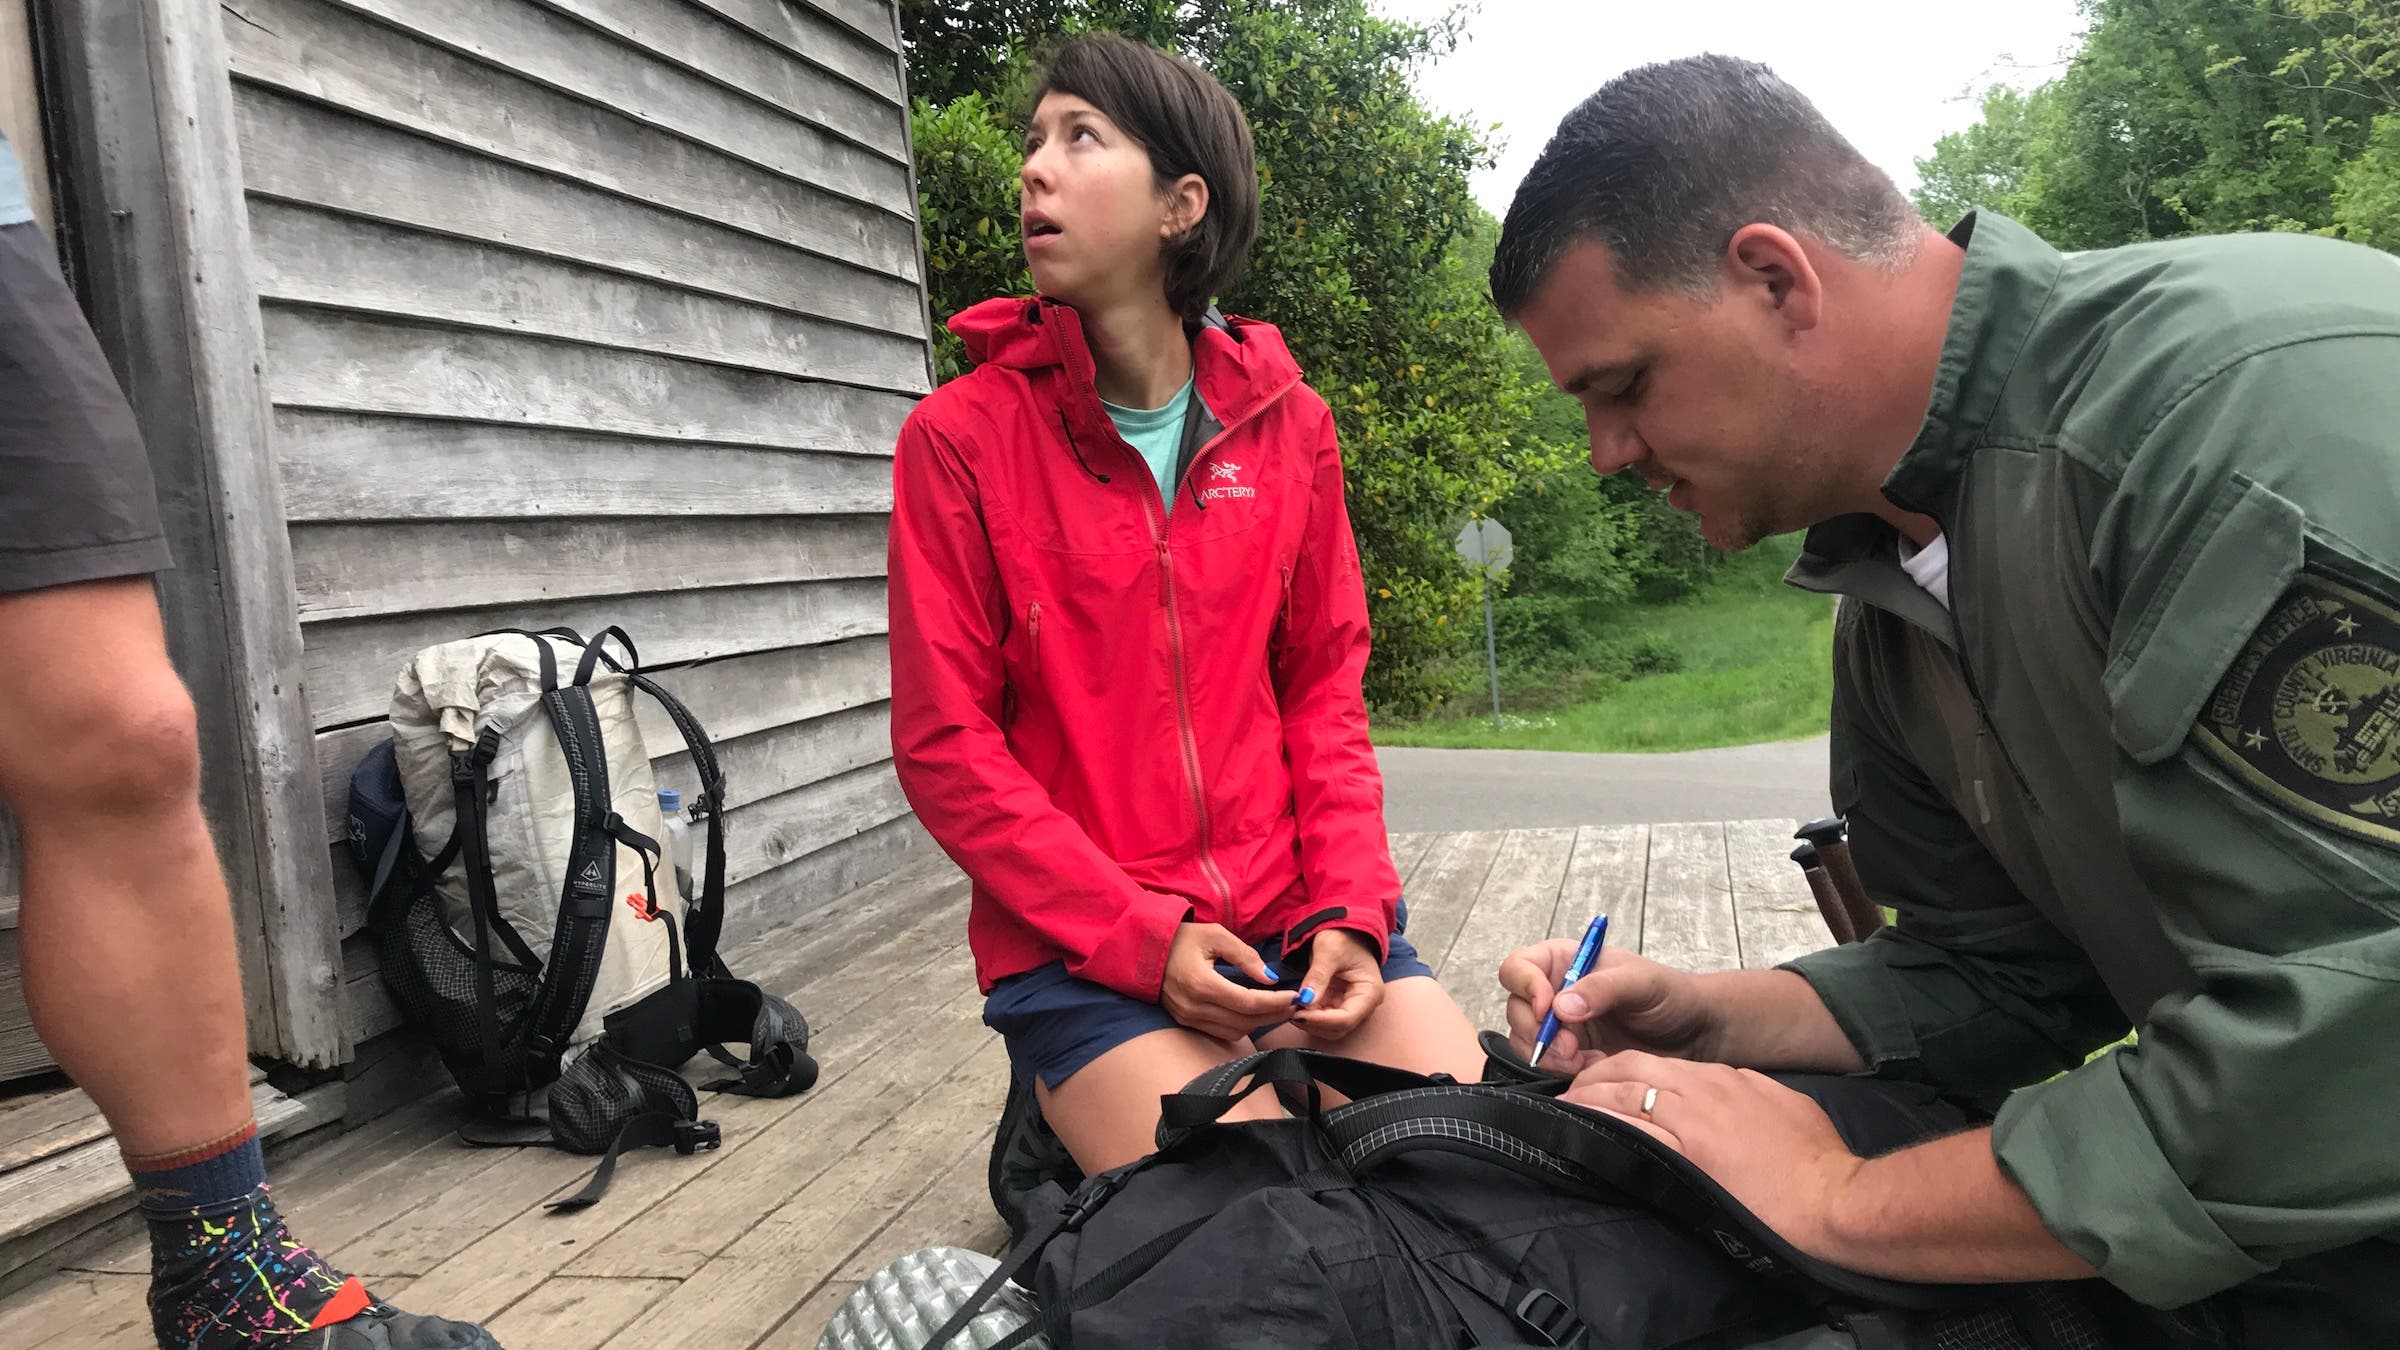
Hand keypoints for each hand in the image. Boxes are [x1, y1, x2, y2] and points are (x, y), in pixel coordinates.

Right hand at [1162, 922, 1301, 1042]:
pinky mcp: (1186, 1022)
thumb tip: (1270, 977)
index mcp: (1201, 983)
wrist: (1145, 950)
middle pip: (1245, 1021)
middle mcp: (1194, 1007)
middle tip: (1294, 1003)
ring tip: (1278, 1008)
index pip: (1248, 1002)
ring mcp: (1188, 1018)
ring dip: (1260, 1023)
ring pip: (1235, 1031)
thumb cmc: (1182, 938)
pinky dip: (1243, 1025)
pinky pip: (1222, 1032)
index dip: (1275, 1002)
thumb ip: (1245, 955)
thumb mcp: (1215, 935)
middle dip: (1273, 1014)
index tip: (1295, 996)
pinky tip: (1255, 1013)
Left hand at [1289, 929, 1383, 1040]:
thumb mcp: (1329, 950)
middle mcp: (1364, 1004)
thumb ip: (1318, 975)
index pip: (1347, 1018)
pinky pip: (1324, 1019)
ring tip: (1292, 1008)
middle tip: (1291, 1012)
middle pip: (1339, 1028)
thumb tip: (1306, 1001)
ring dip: (1310, 1022)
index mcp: (1370, 992)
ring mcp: (1351, 1006)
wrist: (1345, 929)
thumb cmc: (1342, 935)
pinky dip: (1310, 1016)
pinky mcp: (1339, 1004)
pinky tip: (1296, 1006)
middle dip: (1314, 1023)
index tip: (1298, 1014)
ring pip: (1330, 1028)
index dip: (1321, 1021)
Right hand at [1499, 938, 1718, 1075]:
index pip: (1519, 967)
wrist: (1694, 1035)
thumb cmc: (1671, 996)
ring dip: (1549, 1055)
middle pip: (1516, 1009)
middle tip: (1570, 1047)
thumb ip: (1602, 989)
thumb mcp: (1641, 983)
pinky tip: (1593, 1068)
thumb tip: (1560, 1006)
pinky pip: (1546, 1066)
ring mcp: (1560, 1027)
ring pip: (1526, 1041)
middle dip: (1538, 1031)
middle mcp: (1555, 992)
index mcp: (1565, 962)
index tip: (1547, 1007)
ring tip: (1585, 1061)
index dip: (1524, 986)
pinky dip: (1563, 1071)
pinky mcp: (1569, 1057)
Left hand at [1565, 1052, 1862, 1259]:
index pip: (1661, 1064)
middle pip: (1633, 1068)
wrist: (1834, 1197)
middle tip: (1572, 1092)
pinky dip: (1599, 1123)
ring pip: (1626, 1092)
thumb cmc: (1819, 1161)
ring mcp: (1694, 1119)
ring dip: (1588, 1097)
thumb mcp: (1783, 1107)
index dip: (1625, 1072)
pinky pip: (1632, 1130)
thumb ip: (1750, 1095)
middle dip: (1596, 1076)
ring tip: (1564, 1107)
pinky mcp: (1688, 1153)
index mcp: (1727, 1079)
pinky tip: (1578, 1126)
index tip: (1606, 1084)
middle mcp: (1704, 1089)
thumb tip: (1729, 1101)